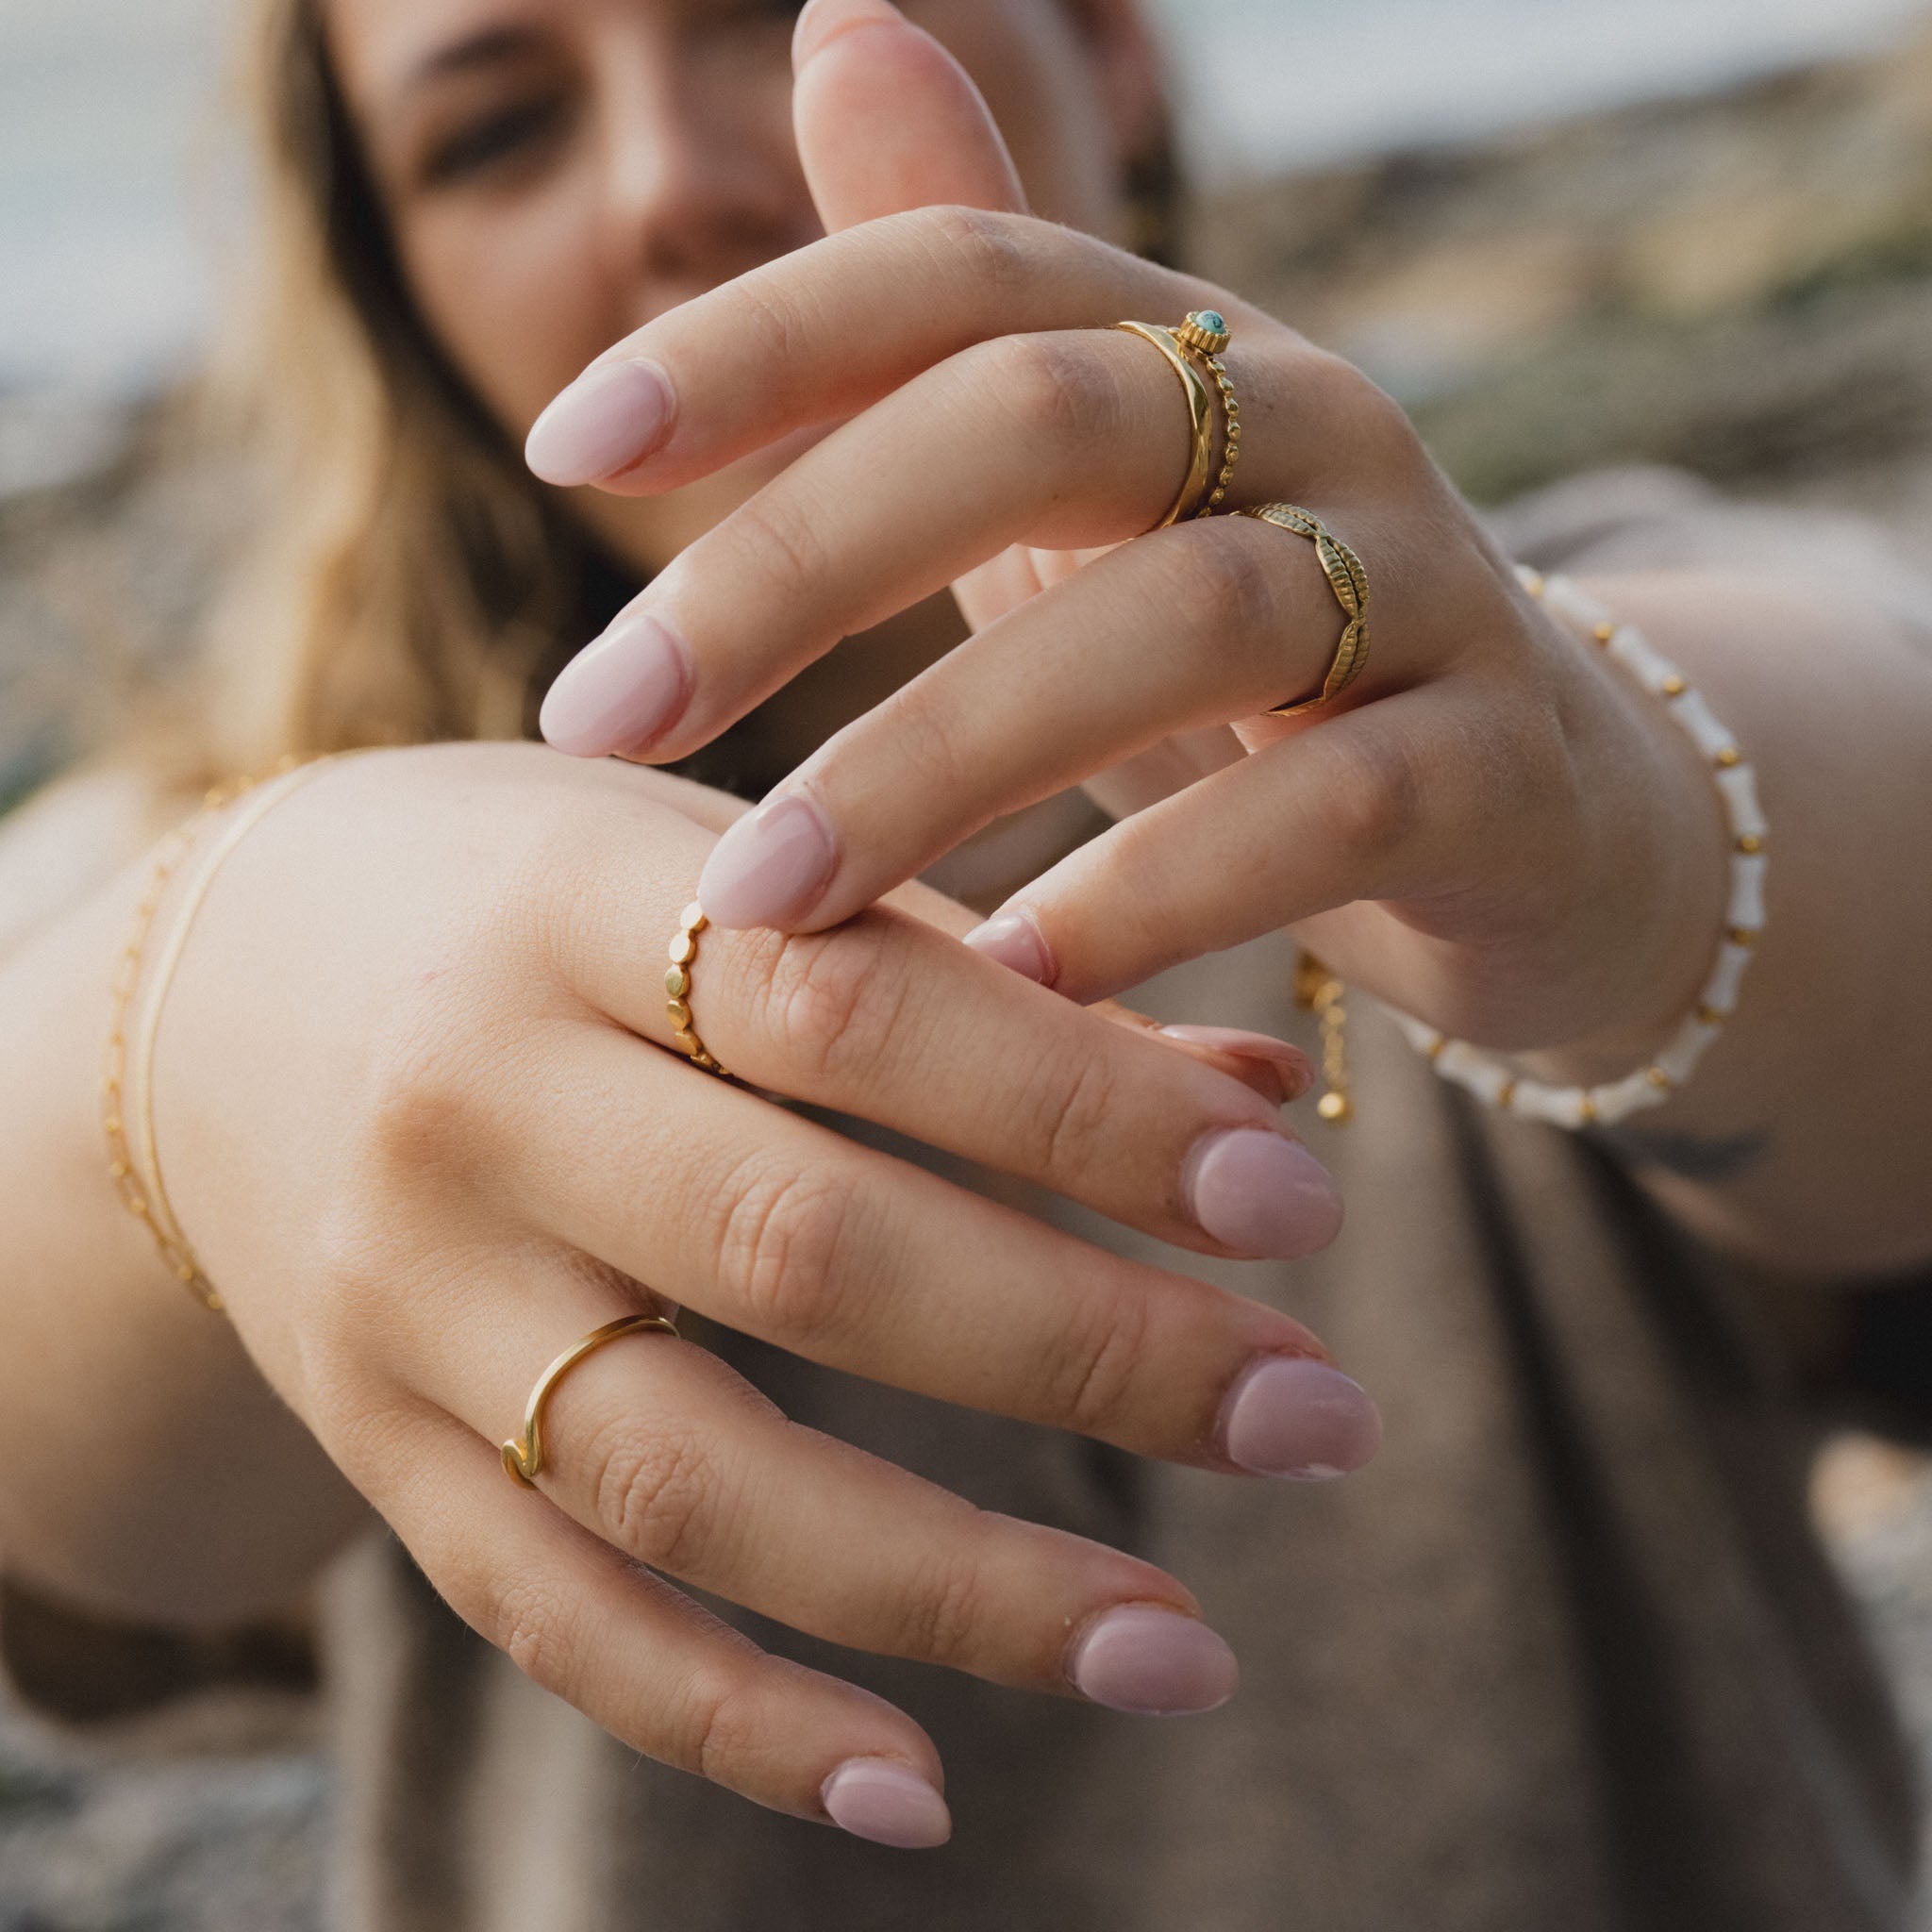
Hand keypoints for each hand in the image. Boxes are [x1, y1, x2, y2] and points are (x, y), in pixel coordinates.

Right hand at [154, 744, 1375, 1843]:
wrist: (236, 988)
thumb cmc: (553, 901)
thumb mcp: (739, 875)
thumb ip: (976, 977)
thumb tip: (1254, 1107)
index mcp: (576, 900)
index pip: (856, 1008)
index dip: (1078, 1110)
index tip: (1294, 1200)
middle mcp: (473, 1103)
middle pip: (799, 1247)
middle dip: (1084, 1349)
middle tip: (1319, 1415)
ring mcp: (406, 1297)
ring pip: (687, 1472)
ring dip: (956, 1584)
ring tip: (1186, 1651)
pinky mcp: (377, 1443)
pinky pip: (551, 1611)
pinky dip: (734, 1716)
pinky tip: (922, 1787)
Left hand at [530, 0, 1728, 1069]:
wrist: (1537, 821)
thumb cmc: (1257, 671)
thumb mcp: (1093, 499)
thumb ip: (956, 318)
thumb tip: (837, 18)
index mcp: (1189, 351)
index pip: (964, 276)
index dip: (758, 338)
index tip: (559, 448)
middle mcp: (1314, 426)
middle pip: (1046, 422)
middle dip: (798, 561)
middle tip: (598, 713)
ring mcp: (1427, 592)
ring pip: (1179, 622)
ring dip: (939, 760)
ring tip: (761, 893)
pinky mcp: (1499, 768)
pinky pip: (1328, 816)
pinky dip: (1158, 893)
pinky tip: (1010, 974)